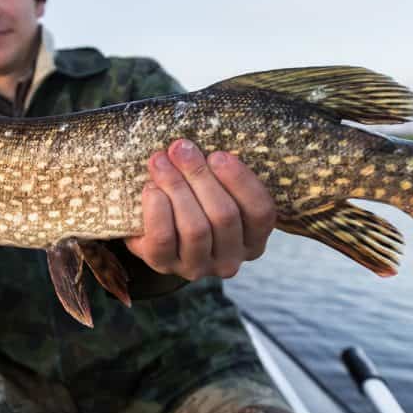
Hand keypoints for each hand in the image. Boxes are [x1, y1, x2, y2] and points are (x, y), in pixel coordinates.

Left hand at [124, 139, 275, 280]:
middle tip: (181, 149)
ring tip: (160, 162)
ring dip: (176, 187)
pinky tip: (151, 188)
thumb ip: (217, 171)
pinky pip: (163, 239)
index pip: (261, 212)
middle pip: (224, 216)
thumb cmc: (192, 198)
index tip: (218, 154)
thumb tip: (194, 146)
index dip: (241, 181)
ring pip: (195, 228)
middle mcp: (230, 260)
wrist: (151, 225)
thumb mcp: (214, 187)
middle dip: (200, 176)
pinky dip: (156, 209)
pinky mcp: (164, 266)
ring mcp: (198, 267)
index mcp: (253, 239)